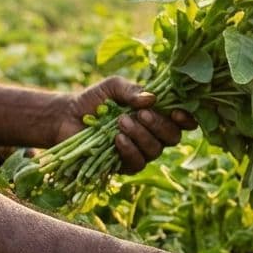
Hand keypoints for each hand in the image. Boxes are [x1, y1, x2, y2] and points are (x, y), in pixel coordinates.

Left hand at [57, 77, 195, 171]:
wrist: (66, 117)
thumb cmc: (94, 99)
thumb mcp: (114, 86)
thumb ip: (133, 90)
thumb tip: (152, 99)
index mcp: (157, 113)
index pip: (182, 121)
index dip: (186, 119)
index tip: (177, 112)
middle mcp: (153, 134)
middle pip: (173, 137)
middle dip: (160, 125)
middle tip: (141, 114)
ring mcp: (140, 151)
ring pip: (156, 150)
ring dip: (141, 136)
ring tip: (122, 122)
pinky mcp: (124, 165)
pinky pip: (137, 163)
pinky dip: (129, 150)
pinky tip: (117, 139)